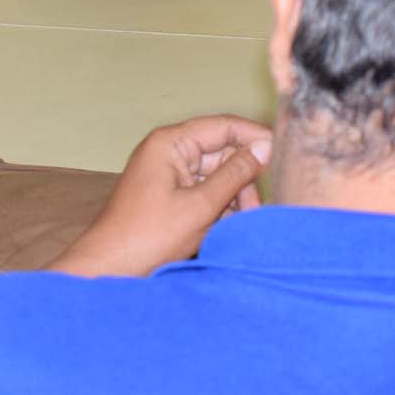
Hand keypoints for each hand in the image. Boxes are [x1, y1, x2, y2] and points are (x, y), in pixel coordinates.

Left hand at [51, 115, 271, 278]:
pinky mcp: (169, 195)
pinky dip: (219, 208)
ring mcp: (168, 173)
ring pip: (217, 175)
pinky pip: (204, 192)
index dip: (255, 138)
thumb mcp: (201, 206)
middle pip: (223, 152)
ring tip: (237, 225)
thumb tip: (266, 148)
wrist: (111, 269)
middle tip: (255, 210)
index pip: (224, 126)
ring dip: (233, 198)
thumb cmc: (148, 237)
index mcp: (171, 143)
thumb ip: (236, 174)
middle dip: (243, 180)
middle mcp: (169, 151)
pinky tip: (224, 229)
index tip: (284, 156)